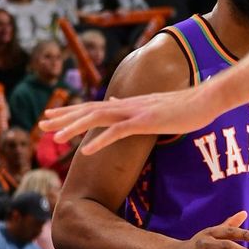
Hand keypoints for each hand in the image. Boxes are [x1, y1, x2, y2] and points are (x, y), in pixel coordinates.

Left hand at [40, 86, 221, 153]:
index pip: (94, 106)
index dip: (71, 111)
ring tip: (54, 138)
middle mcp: (128, 104)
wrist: (207, 98)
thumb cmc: (186, 104)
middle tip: (41, 125)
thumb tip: (115, 102)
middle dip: (64, 117)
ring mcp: (136, 111)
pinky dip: (99, 140)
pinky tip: (84, 150)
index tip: (52, 117)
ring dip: (74, 127)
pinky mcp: (146, 121)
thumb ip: (132, 106)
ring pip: (97, 118)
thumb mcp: (154, 105)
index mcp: (129, 103)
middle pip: (89, 109)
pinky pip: (117, 132)